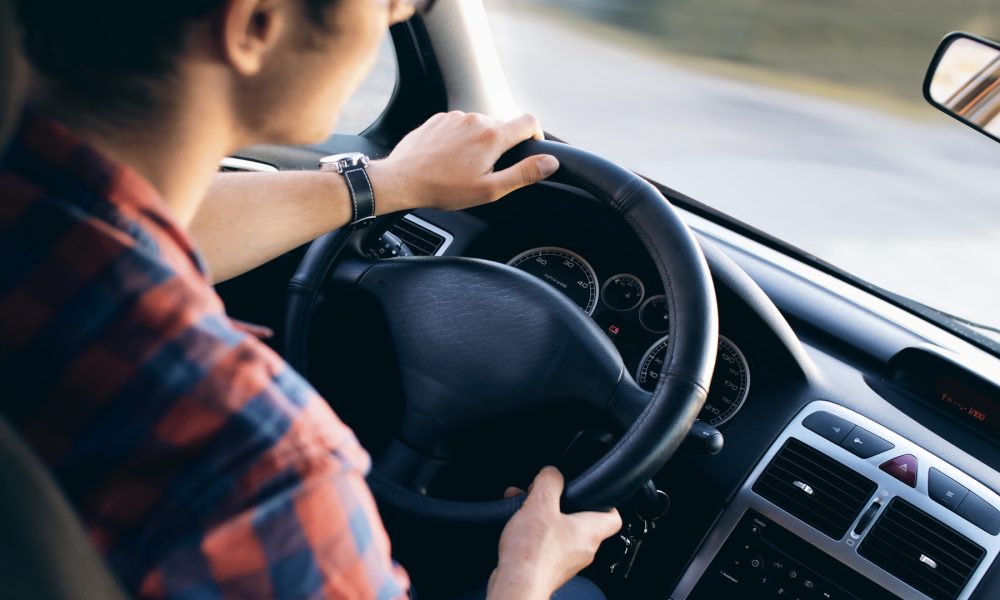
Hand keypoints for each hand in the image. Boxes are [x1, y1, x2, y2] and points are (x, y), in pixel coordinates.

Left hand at [368, 111, 559, 213]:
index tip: (530, 150)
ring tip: (464, 167)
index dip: (536, 136)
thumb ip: (523, 174)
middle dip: (502, 146)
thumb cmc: (443, 188)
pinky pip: (459, 125)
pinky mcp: (439, 119)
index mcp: (492, 136)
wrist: (401, 179)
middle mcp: (476, 119)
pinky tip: (449, 159)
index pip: (529, 122)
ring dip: (480, 143)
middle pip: (503, 126)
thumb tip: (550, 162)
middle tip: (488, 171)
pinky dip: (461, 139)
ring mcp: (455, 116)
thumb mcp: (489, 189)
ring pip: (480, 126)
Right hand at [486, 467, 621, 599]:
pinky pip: (546, 545)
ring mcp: (567, 562)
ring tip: (523, 507)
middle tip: (544, 495)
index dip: (606, 501)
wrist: (517, 586)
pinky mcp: (549, 570)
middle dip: (560, 504)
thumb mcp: (540, 504)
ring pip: (560, 532)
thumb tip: (552, 473)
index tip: (594, 493)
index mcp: (590, 532)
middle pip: (580, 521)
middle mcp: (583, 549)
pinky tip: (516, 526)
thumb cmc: (533, 553)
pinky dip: (534, 533)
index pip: (613, 517)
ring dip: (543, 517)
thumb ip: (549, 482)